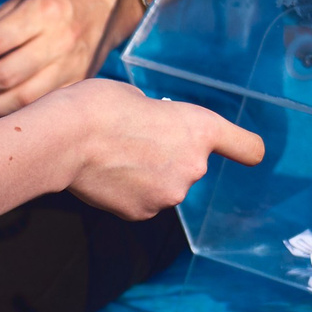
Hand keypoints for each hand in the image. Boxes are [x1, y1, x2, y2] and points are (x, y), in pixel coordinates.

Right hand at [37, 79, 265, 219]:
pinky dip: (128, 189)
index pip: (247, 147)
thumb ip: (158, 121)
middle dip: (168, 153)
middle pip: (190, 163)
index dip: (243, 147)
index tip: (244, 150)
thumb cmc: (99, 105)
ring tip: (112, 154)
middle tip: (133, 136)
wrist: (64, 138)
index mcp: (200, 129)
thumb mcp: (139, 98)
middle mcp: (193, 167)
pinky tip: (105, 173)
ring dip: (147, 173)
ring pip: (164, 183)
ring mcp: (168, 195)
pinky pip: (142, 199)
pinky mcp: (142, 213)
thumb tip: (152, 135)